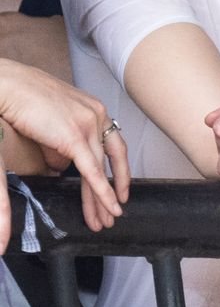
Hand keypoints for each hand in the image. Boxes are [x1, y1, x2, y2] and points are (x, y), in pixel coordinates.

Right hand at [0, 59, 129, 251]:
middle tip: (114, 213)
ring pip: (100, 170)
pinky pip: (92, 171)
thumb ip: (62, 147)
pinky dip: (101, 191)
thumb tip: (62, 168)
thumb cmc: (24, 101)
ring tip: (105, 220)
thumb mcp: (52, 124)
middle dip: (114, 190)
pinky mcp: (74, 136)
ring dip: (103, 198)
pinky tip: (107, 207)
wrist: (9, 86)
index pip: (114, 146)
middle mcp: (98, 116)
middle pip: (111, 161)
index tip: (121, 189)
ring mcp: (88, 124)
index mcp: (95, 110)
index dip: (120, 170)